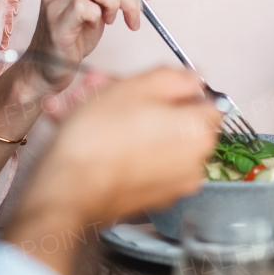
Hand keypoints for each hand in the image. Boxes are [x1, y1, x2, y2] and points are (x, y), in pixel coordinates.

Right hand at [3, 68, 220, 274]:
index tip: (149, 85)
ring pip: (149, 138)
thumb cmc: (97, 140)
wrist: (68, 190)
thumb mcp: (137, 86)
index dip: (175, 87)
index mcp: (199, 132)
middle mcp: (193, 162)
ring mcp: (171, 184)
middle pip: (172, 118)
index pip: (205, 100)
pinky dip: (116, 144)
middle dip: (136, 99)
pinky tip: (84, 130)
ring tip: (81, 106)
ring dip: (118, 118)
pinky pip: (137, 160)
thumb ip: (174, 77)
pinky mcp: (148, 197)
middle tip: (104, 88)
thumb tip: (193, 79)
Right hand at [24, 0, 151, 92]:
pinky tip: (95, 27)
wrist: (49, 68)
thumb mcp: (100, 6)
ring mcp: (54, 1)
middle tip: (134, 16)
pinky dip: (98, 17)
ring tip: (112, 20)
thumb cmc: (75, 37)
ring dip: (116, 3)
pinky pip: (85, 7)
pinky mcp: (56, 22)